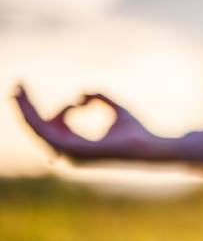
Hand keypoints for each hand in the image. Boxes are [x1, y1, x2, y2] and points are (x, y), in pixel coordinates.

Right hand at [13, 84, 170, 160]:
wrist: (149, 145)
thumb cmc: (136, 131)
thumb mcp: (114, 107)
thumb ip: (97, 97)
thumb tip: (80, 94)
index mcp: (77, 146)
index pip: (54, 127)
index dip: (53, 109)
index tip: (59, 95)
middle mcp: (70, 152)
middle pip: (38, 129)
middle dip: (24, 108)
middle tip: (16, 87)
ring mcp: (70, 153)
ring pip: (37, 130)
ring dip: (25, 109)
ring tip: (18, 90)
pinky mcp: (71, 150)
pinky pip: (44, 132)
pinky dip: (32, 116)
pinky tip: (27, 100)